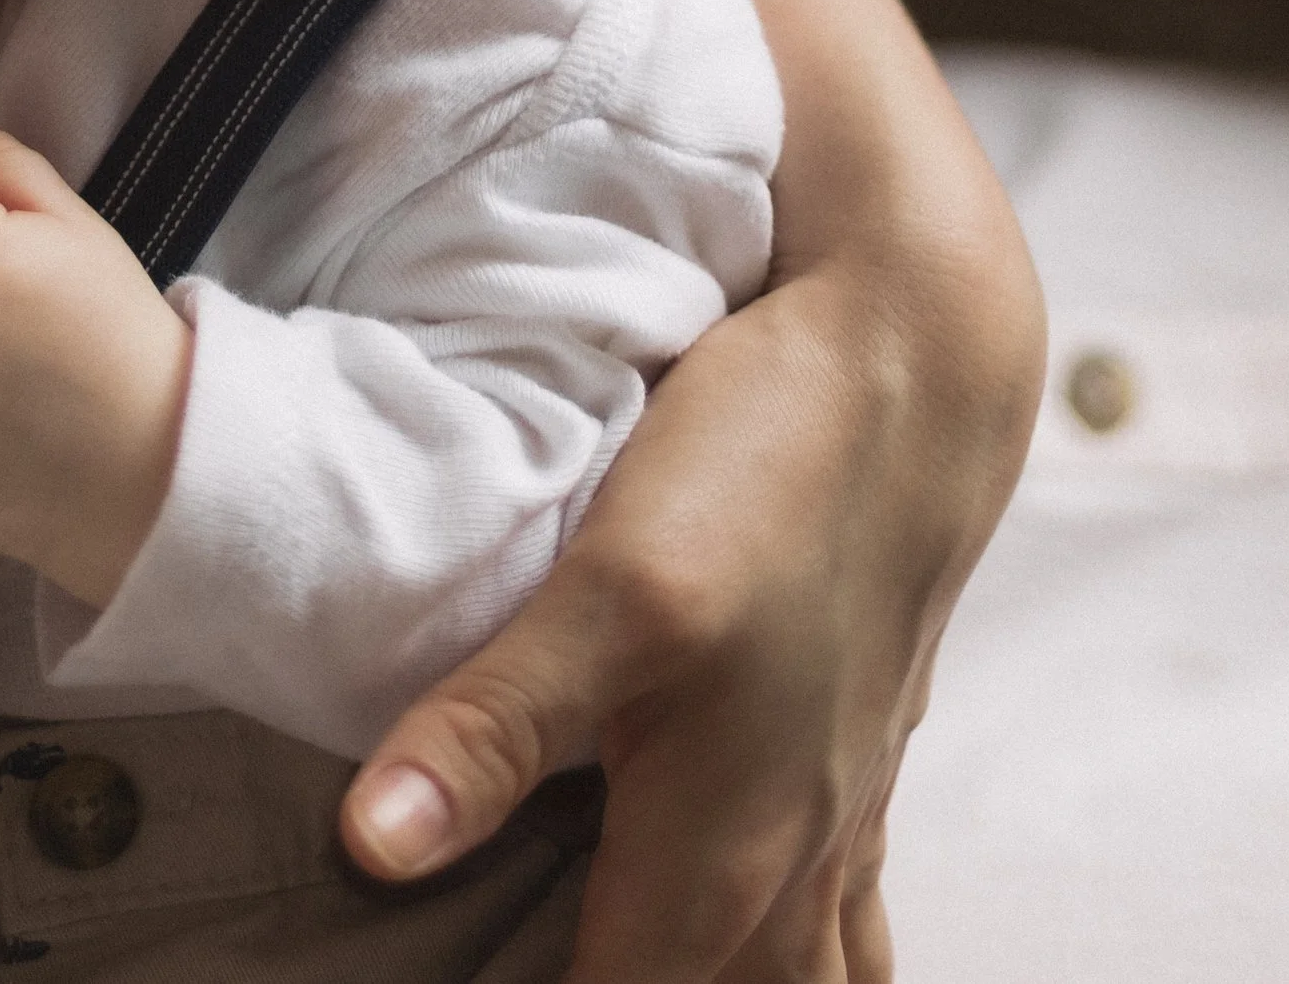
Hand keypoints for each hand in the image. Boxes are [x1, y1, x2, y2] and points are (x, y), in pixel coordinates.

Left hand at [341, 221, 1038, 982]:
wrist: (914, 366)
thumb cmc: (769, 470)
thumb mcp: (612, 586)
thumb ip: (493, 724)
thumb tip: (374, 848)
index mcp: (715, 858)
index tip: (439, 978)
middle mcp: (790, 866)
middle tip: (519, 956)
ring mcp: (841, 817)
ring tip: (633, 951)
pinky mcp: (862, 756)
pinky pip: (847, 927)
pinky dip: (801, 962)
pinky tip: (759, 926)